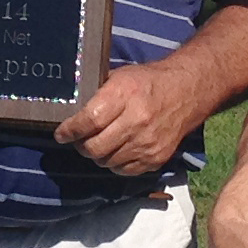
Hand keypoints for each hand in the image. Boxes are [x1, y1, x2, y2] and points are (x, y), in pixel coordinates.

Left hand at [55, 56, 205, 174]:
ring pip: (107, 162)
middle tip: (78, 140)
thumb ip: (96, 94)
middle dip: (80, 146)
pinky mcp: (156, 158)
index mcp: (124, 95)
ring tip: (99, 144)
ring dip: (97, 155)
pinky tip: (116, 150)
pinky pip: (124, 171)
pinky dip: (115, 163)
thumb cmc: (147, 82)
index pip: (90, 121)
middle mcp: (137, 121)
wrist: (186, 92)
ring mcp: (147, 143)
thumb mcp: (120, 77)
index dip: (71, 130)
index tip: (61, 133)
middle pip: (95, 147)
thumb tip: (69, 111)